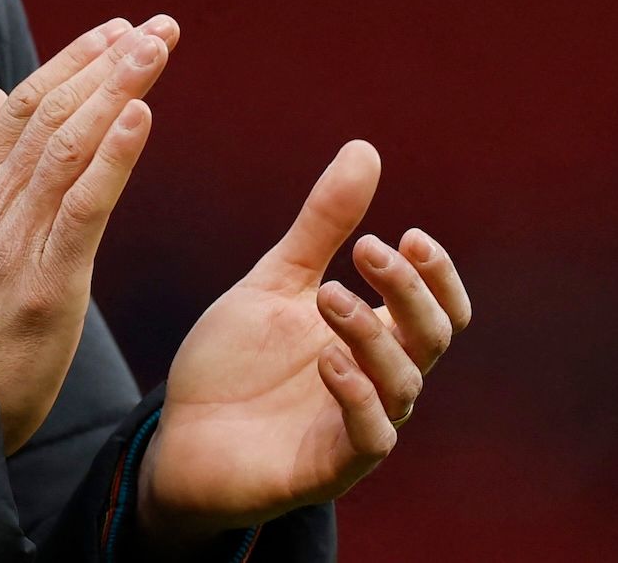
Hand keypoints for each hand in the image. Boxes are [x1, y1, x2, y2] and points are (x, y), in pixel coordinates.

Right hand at [0, 16, 174, 453]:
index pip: (22, 108)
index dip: (70, 63)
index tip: (116, 30)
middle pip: (50, 116)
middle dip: (104, 64)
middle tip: (155, 27)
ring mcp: (14, 243)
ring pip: (67, 148)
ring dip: (116, 91)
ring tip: (155, 50)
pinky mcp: (45, 283)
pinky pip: (82, 208)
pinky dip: (112, 158)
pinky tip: (140, 117)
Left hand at [134, 141, 473, 543]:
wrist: (179, 438)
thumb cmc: (235, 364)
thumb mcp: (275, 283)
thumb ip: (321, 226)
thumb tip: (365, 150)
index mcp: (372, 338)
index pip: (438, 308)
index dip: (436, 275)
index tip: (409, 233)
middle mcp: (379, 382)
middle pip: (431, 337)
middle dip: (408, 291)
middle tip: (368, 249)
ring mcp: (358, 427)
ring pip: (403, 384)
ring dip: (372, 334)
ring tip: (328, 295)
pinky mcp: (331, 468)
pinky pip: (369, 437)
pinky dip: (356, 396)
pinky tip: (328, 360)